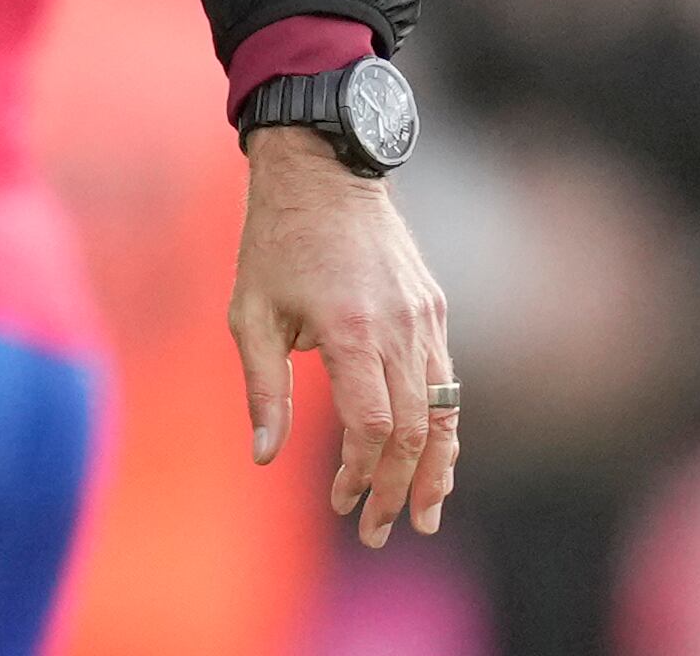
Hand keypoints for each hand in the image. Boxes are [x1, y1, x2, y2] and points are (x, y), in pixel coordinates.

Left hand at [232, 126, 457, 546]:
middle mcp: (399, 328)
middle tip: (378, 531)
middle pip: (414, 433)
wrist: (323, 167)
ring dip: (437, 470)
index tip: (340, 504)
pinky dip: (443, 427)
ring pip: (444, 412)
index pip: (371, 429)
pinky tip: (434, 458)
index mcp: (351, 331)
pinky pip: (448, 381)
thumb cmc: (275, 240)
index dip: (359, 477)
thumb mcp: (251, 312)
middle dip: (399, 491)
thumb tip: (263, 456)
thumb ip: (264, 387)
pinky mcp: (435, 307)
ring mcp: (425, 317)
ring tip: (426, 516)